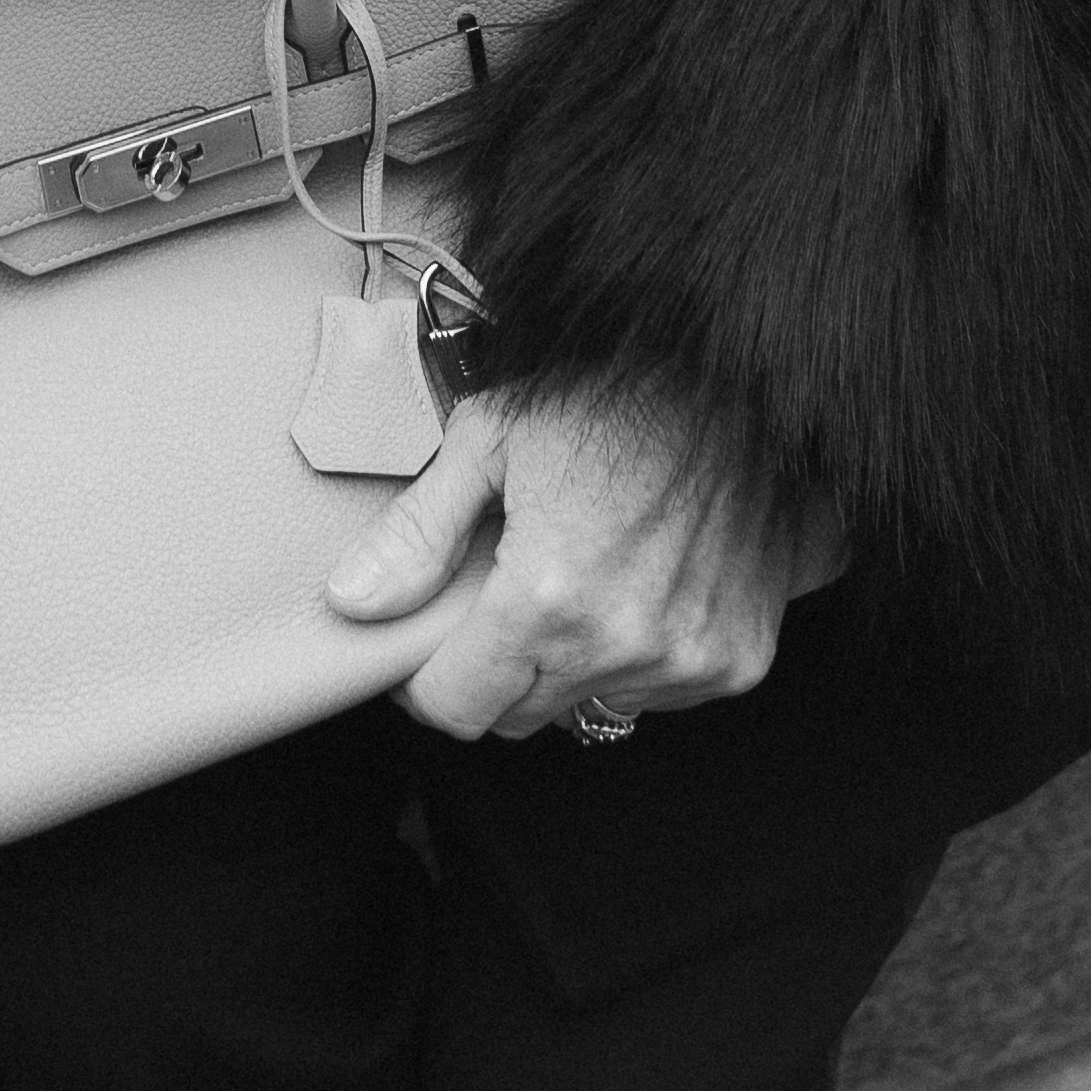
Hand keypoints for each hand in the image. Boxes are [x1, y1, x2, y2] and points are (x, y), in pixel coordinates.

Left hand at [323, 383, 826, 743]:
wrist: (741, 375)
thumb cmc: (611, 388)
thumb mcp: (491, 437)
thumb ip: (416, 534)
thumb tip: (350, 602)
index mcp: (547, 598)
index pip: (457, 708)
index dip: (427, 681)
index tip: (429, 641)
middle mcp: (620, 646)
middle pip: (519, 714)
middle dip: (496, 667)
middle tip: (507, 589)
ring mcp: (689, 661)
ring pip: (591, 707)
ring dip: (573, 663)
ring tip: (586, 573)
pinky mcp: (740, 659)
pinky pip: (661, 693)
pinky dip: (641, 657)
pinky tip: (643, 582)